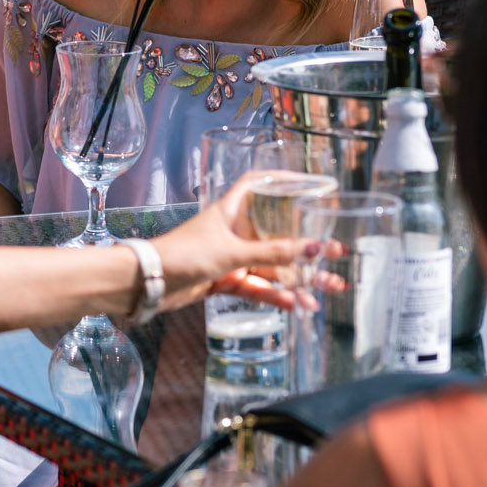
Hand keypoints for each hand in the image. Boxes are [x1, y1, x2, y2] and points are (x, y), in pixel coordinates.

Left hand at [157, 175, 317, 312]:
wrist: (148, 284)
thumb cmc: (184, 254)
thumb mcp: (232, 252)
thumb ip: (272, 252)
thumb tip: (314, 248)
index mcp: (232, 211)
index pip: (260, 186)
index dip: (284, 181)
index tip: (313, 186)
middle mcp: (233, 231)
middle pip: (277, 234)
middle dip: (307, 247)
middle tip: (339, 255)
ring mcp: (230, 257)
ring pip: (271, 266)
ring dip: (298, 279)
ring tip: (329, 290)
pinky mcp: (225, 280)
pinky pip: (257, 286)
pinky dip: (274, 295)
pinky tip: (296, 305)